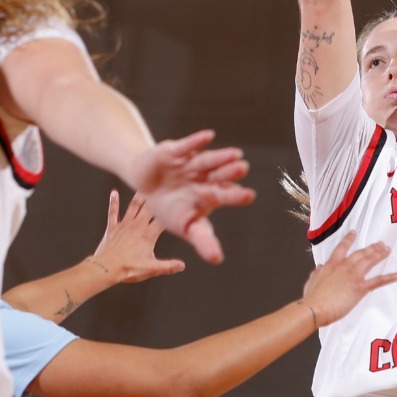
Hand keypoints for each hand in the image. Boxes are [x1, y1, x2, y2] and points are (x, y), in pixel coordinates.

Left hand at [91, 191, 183, 283]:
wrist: (106, 268)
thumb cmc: (129, 269)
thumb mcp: (152, 269)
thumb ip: (168, 266)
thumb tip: (182, 266)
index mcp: (148, 235)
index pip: (163, 219)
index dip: (171, 211)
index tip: (178, 201)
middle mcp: (137, 226)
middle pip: (149, 207)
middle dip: (156, 197)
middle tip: (162, 184)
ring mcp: (124, 225)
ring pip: (133, 206)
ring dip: (139, 196)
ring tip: (143, 185)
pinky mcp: (112, 227)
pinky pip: (113, 212)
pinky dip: (114, 202)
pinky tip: (113, 192)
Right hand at [128, 131, 255, 264]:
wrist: (146, 186)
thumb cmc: (171, 209)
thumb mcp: (185, 226)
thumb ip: (203, 240)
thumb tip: (217, 260)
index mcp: (209, 195)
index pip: (224, 195)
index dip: (236, 194)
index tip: (250, 195)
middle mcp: (204, 177)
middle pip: (219, 175)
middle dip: (230, 172)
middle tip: (244, 167)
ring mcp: (190, 164)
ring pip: (207, 160)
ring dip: (220, 157)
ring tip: (236, 154)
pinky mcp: (174, 152)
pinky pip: (186, 146)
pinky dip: (196, 141)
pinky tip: (209, 136)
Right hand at [299, 233, 396, 325]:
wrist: (315, 307)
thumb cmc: (312, 297)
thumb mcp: (311, 282)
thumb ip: (316, 274)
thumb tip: (318, 268)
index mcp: (331, 264)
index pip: (342, 248)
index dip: (349, 239)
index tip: (354, 232)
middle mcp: (344, 266)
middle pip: (361, 253)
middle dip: (371, 247)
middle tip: (380, 243)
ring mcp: (354, 276)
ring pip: (370, 261)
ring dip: (380, 255)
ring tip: (388, 250)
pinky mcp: (360, 287)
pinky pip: (378, 280)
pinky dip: (390, 277)